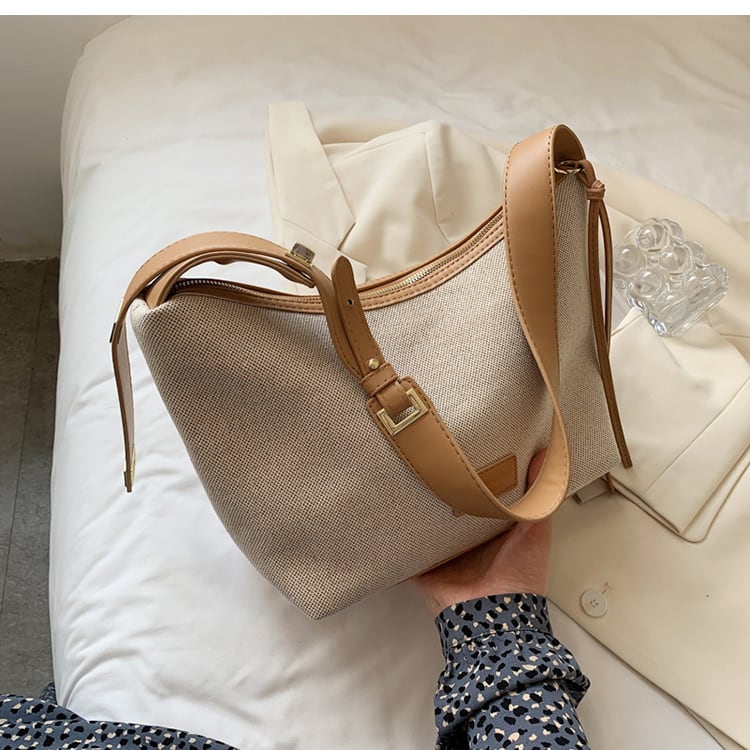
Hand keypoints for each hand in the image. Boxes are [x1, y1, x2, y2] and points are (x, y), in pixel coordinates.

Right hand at [413, 450, 549, 616]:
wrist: (494, 617)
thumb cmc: (520, 578)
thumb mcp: (536, 531)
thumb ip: (540, 497)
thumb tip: (547, 458)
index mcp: (490, 532)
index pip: (477, 498)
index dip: (472, 478)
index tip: (465, 452)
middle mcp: (465, 542)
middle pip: (448, 510)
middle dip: (440, 490)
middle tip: (430, 461)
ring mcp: (442, 554)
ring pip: (425, 524)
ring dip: (417, 508)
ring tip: (406, 477)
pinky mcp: (422, 565)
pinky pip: (405, 547)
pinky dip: (397, 534)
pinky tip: (388, 512)